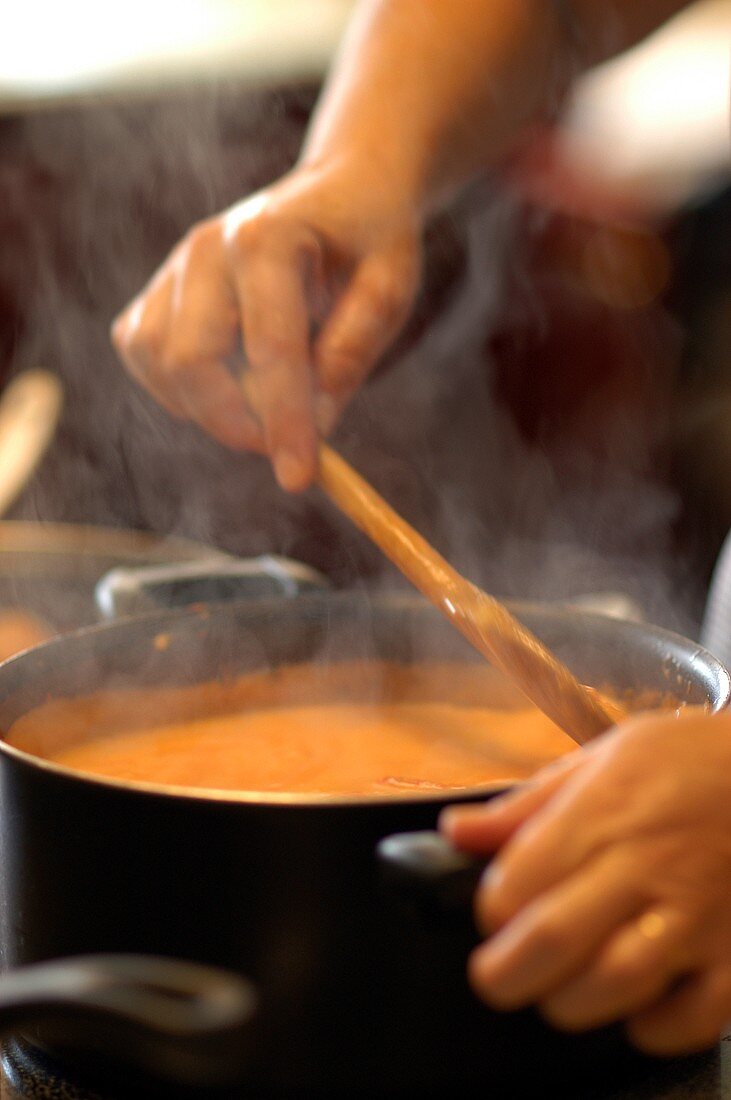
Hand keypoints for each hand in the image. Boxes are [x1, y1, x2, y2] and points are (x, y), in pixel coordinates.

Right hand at [111, 159, 422, 490]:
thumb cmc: (369, 245)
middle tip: (287, 447)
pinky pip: (142, 355)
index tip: (299, 479)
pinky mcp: (158, 292)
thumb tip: (317, 420)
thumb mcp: (391, 286)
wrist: (338, 198)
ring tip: (265, 406)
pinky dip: (177, 390)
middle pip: (190, 361)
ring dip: (206, 408)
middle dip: (236, 422)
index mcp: (268, 238)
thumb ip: (357, 344)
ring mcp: (174, 268)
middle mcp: (206, 248)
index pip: (269, 347)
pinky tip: (226, 387)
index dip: (283, 421)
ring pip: (158, 363)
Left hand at [440, 709, 730, 1054]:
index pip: (520, 881)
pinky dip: (657, 1028)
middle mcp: (646, 866)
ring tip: (559, 991)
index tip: (492, 914)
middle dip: (507, 973)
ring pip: (620, 983)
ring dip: (573, 1002)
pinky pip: (696, 1014)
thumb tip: (455, 831)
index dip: (491, 910)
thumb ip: (527, 804)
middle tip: (496, 977)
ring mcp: (697, 915)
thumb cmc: (688, 759)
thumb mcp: (604, 756)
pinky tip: (635, 1009)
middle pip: (557, 940)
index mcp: (603, 813)